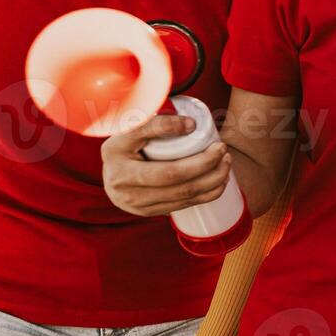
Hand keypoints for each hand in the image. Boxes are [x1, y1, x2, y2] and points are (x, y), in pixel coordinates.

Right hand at [101, 114, 231, 216]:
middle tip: (225, 152)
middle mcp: (126, 192)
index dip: (199, 161)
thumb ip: (157, 123)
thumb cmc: (123, 143)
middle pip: (180, 186)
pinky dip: (205, 195)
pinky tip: (218, 183)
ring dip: (213, 183)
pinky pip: (181, 206)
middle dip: (211, 170)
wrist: (110, 169)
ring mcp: (136, 206)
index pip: (168, 171)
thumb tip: (191, 125)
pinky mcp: (147, 212)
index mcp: (122, 169)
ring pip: (184, 198)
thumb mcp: (131, 128)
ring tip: (226, 164)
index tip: (217, 143)